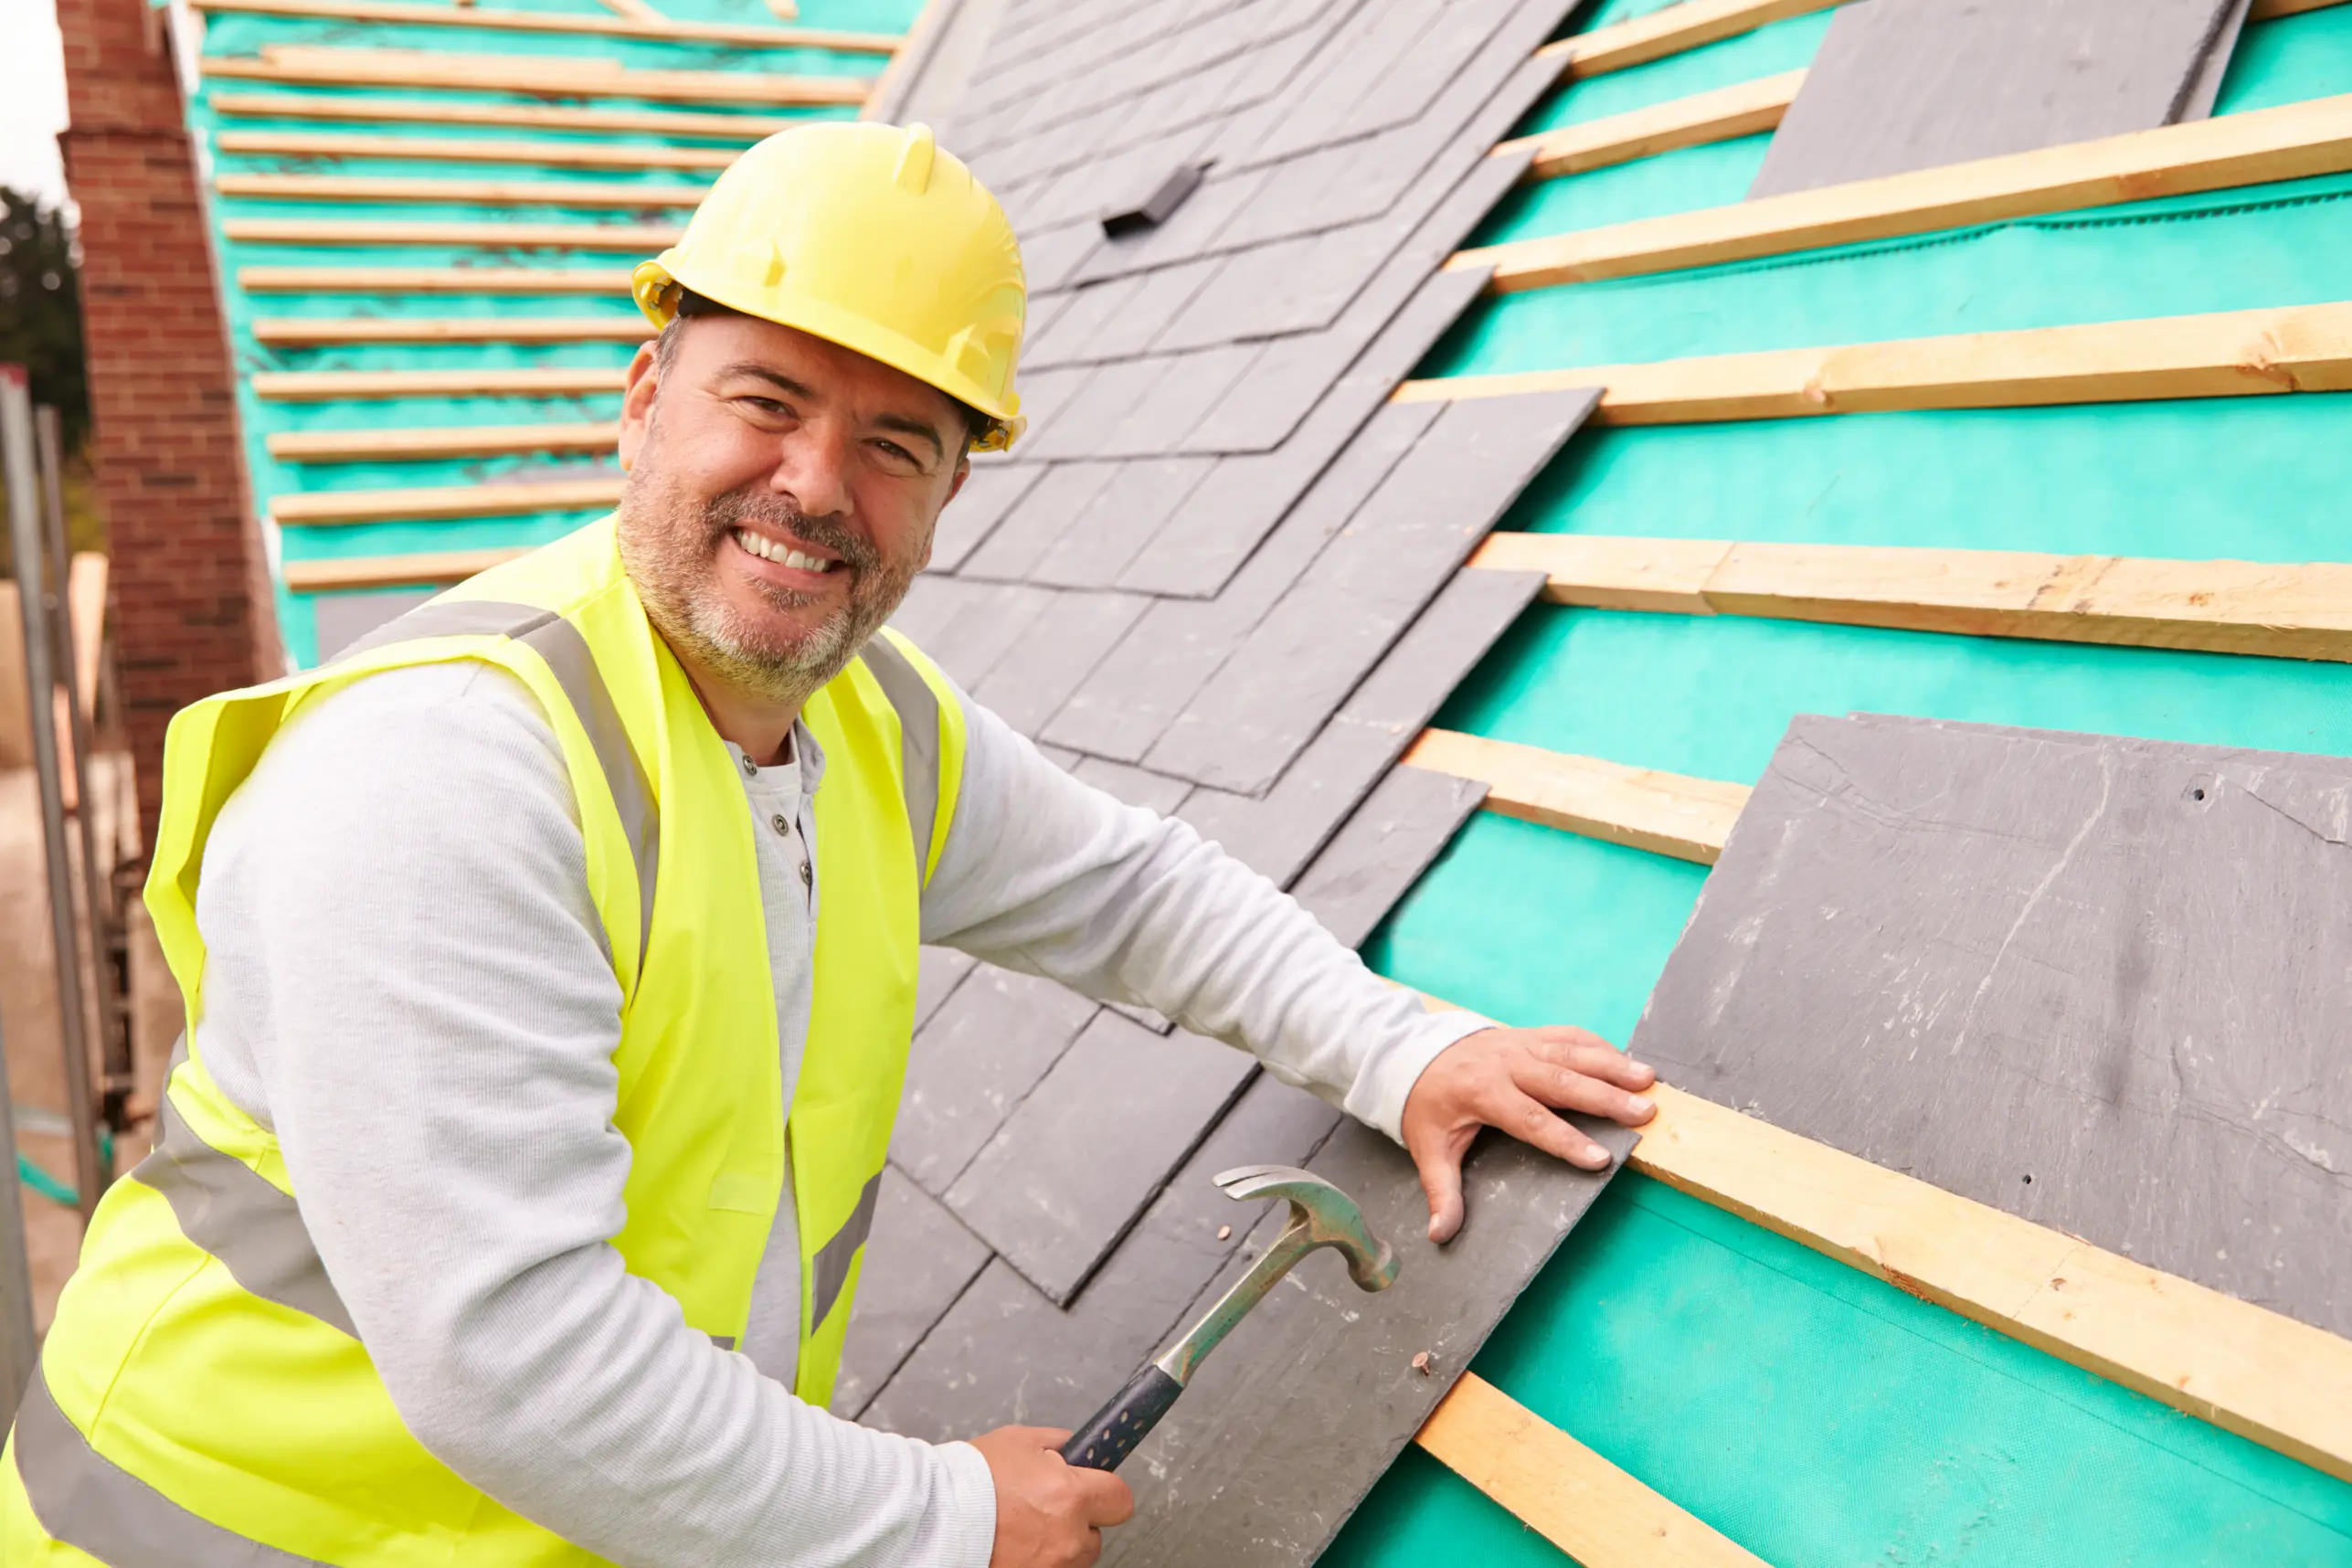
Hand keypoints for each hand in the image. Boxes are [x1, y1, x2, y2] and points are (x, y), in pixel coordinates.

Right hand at [970, 1425, 1133, 1567]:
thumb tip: (1076, 1450)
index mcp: (1071, 1496)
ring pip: (1074, 1557)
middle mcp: (1068, 1538)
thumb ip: (1058, 1443)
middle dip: (1079, 1521)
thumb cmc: (975, 1477)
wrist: (936, 1516)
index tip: (1092, 1488)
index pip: (1121, 1499)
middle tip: (1045, 1508)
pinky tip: (1014, 1546)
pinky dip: (1039, 1561)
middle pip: (1096, 1534)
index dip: (1107, 1491)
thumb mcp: (1020, 1441)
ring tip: (1024, 1529)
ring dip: (1059, 1545)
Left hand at [1400, 1026, 1656, 1243]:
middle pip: (1562, 1081)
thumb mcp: (1428, 1149)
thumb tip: (1441, 1234)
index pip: (1531, 1119)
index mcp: (1483, 1093)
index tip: (1599, 1158)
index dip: (1565, 1140)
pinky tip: (1626, 1061)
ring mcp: (1521, 1045)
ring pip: (1572, 1053)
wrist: (1416, 1054)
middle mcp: (1507, 1065)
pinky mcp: (1531, 1035)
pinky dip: (1600, 1046)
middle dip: (1605, 1098)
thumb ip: (1441, 1191)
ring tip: (1649, 1082)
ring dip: (1613, 1066)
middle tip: (1644, 1113)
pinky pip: (1569, 1035)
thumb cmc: (1429, 1106)